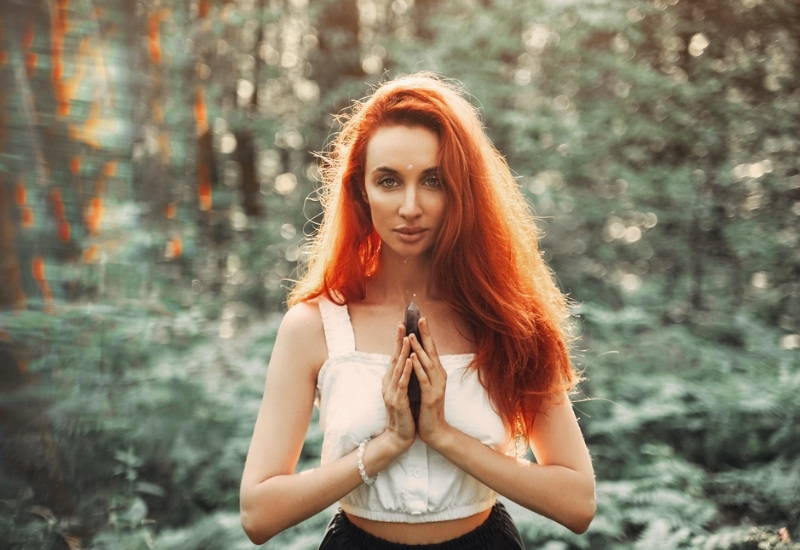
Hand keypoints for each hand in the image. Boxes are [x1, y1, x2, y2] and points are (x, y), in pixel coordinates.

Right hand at [380, 323, 415, 453]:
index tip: (404, 325)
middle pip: (394, 358)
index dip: (399, 342)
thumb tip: (405, 363)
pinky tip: (408, 361)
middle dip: (399, 341)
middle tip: (402, 324)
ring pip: (397, 368)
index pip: (396, 357)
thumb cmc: (404, 414)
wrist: (399, 437)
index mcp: (391, 381)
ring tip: (407, 337)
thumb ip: (402, 379)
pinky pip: (401, 383)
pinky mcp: (397, 401)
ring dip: (402, 352)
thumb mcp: (403, 393)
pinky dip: (405, 371)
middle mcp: (388, 384)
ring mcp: (391, 392)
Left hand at [408, 317, 451, 447]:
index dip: (427, 334)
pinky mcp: (431, 396)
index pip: (432, 350)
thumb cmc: (428, 409)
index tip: (421, 319)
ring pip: (428, 363)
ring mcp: (437, 386)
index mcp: (437, 373)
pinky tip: (412, 358)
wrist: (435, 431)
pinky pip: (423, 379)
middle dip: (426, 334)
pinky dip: (418, 367)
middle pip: (432, 351)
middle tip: (421, 318)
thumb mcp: (425, 387)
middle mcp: (439, 377)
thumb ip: (423, 372)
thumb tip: (417, 356)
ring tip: (412, 335)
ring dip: (419, 348)